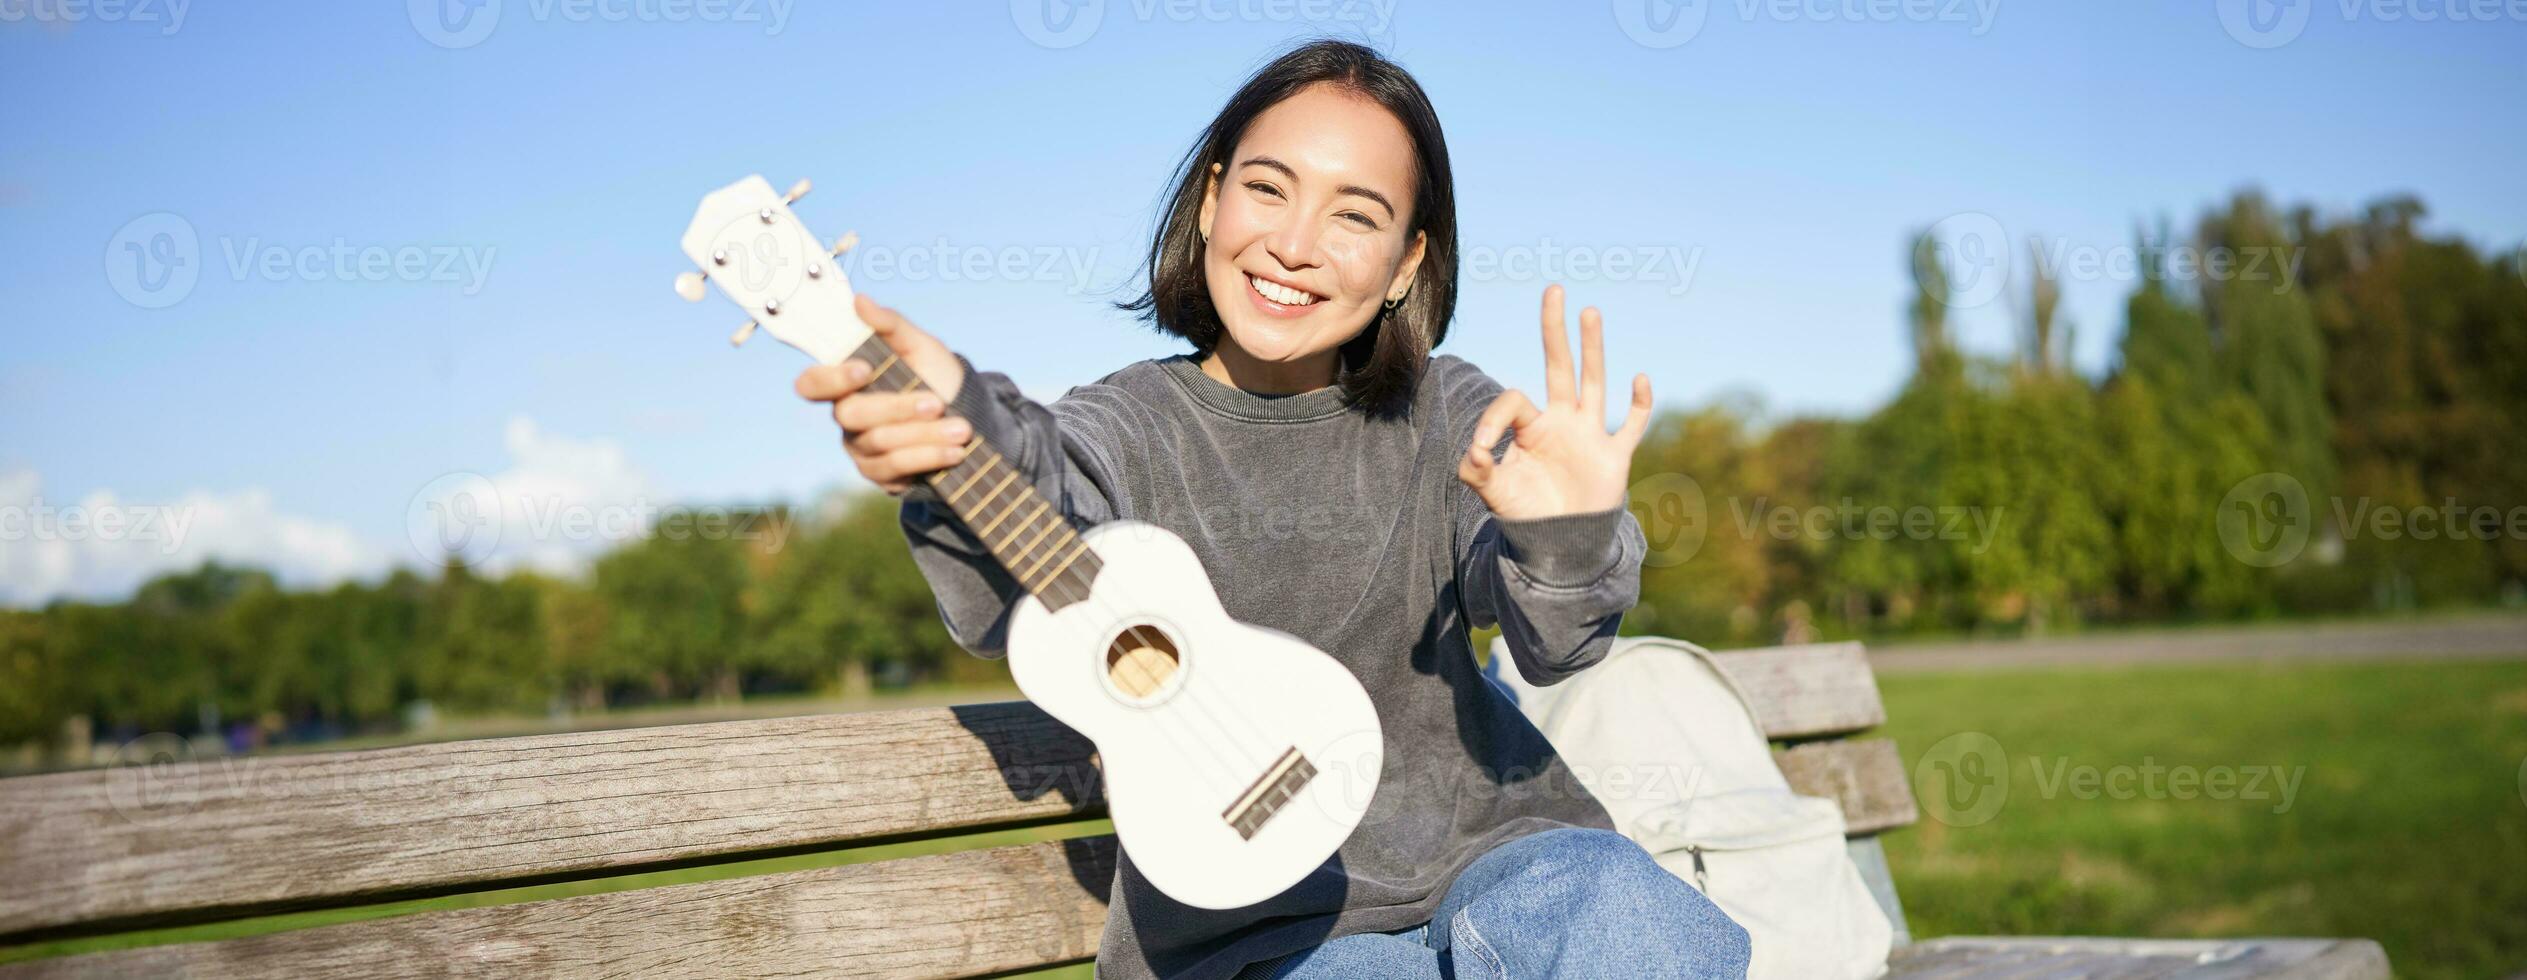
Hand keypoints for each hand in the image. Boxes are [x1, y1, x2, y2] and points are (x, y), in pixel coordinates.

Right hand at [794, 294, 971, 494]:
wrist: (970, 417)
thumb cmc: (936, 375)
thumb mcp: (921, 346)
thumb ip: (891, 325)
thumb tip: (860, 301)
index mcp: (847, 381)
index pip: (812, 384)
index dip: (830, 379)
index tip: (865, 369)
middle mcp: (847, 415)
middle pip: (851, 415)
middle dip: (897, 408)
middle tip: (936, 403)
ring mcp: (860, 447)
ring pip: (880, 442)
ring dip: (925, 435)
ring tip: (961, 429)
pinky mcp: (879, 474)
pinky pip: (895, 468)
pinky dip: (928, 457)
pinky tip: (955, 452)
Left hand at [1458, 285, 1653, 519]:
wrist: (1558, 544)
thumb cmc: (1526, 514)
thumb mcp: (1493, 492)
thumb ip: (1476, 470)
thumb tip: (1474, 449)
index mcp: (1531, 427)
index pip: (1514, 400)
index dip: (1492, 418)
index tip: (1481, 448)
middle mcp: (1562, 421)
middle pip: (1559, 366)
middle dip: (1554, 330)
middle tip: (1554, 290)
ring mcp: (1590, 434)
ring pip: (1594, 382)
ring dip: (1592, 348)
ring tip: (1589, 311)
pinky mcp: (1614, 455)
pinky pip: (1631, 424)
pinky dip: (1640, 404)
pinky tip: (1639, 378)